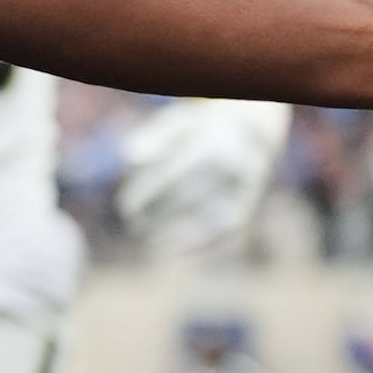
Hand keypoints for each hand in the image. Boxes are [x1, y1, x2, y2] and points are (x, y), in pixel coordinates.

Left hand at [117, 98, 288, 255]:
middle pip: (183, 200)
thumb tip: (129, 158)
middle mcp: (231, 171)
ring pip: (197, 223)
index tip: (125, 208)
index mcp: (213, 145)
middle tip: (132, 225)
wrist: (248, 139)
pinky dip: (184, 246)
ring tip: (143, 241)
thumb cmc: (198, 133)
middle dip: (153, 216)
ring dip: (166, 236)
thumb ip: (153, 137)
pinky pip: (211, 237)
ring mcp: (240, 195)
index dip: (145, 194)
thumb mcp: (177, 123)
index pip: (171, 175)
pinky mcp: (240, 216)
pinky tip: (161, 249)